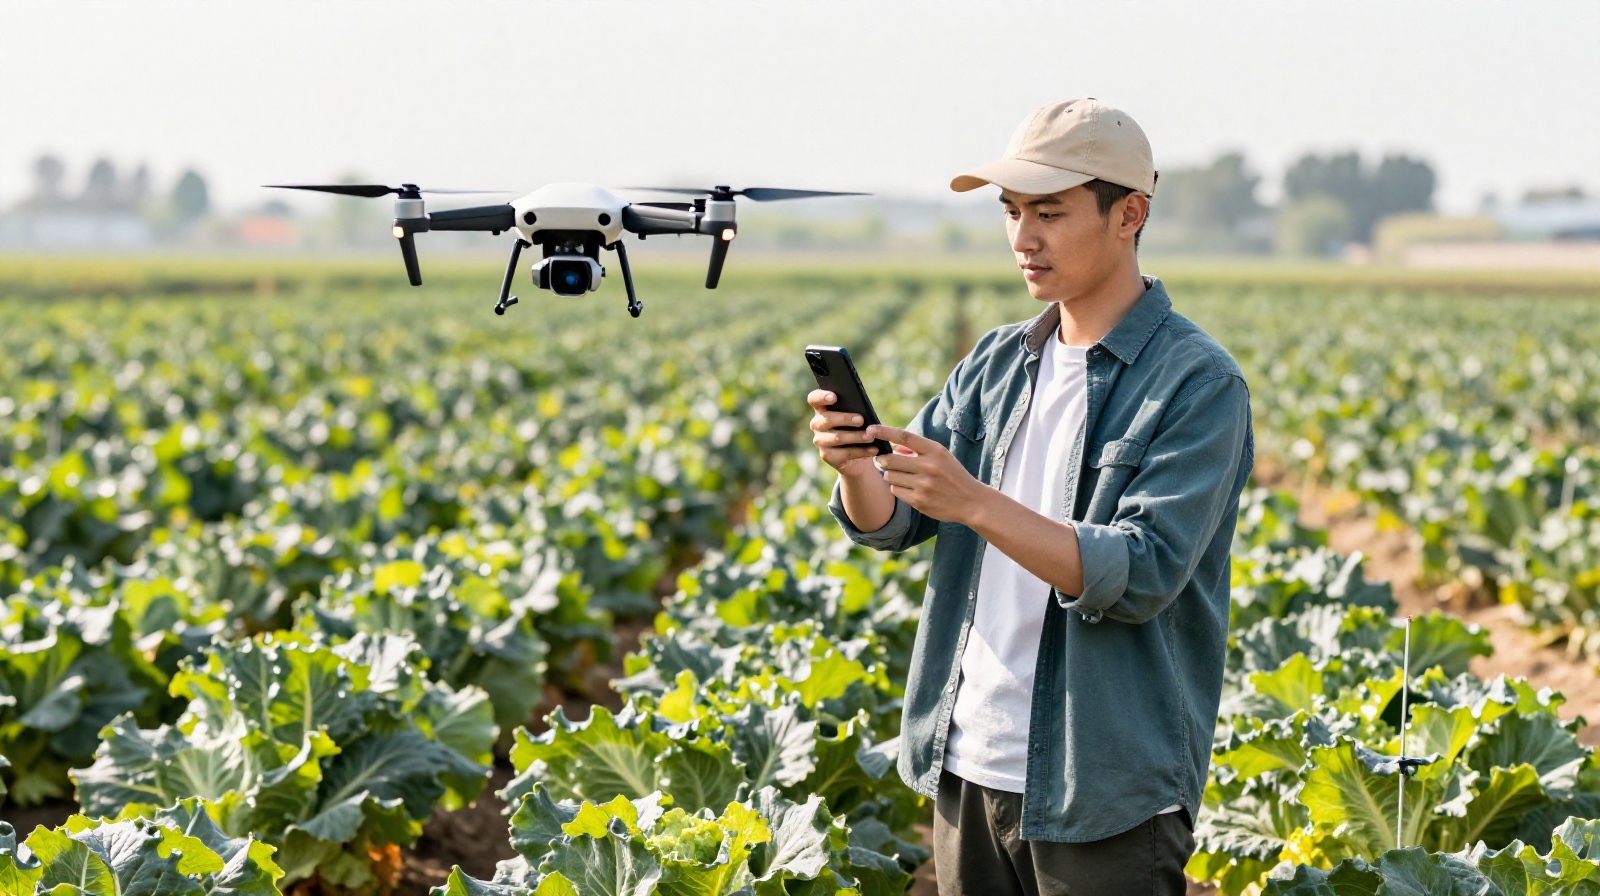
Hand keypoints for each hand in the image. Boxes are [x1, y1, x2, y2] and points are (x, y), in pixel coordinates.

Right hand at [807, 389, 880, 476]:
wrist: (859, 453)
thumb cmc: (858, 427)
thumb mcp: (857, 415)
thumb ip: (856, 410)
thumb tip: (863, 411)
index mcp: (822, 408)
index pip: (814, 399)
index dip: (822, 397)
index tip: (834, 397)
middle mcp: (817, 424)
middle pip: (827, 419)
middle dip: (844, 419)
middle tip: (861, 420)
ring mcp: (820, 440)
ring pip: (836, 437)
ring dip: (855, 437)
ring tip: (870, 437)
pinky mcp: (826, 455)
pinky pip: (844, 453)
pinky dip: (860, 451)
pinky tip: (872, 450)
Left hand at [869, 425, 986, 524]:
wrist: (971, 501)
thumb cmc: (953, 475)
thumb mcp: (941, 456)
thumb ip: (917, 450)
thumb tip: (893, 447)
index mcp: (935, 451)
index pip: (904, 437)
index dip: (884, 432)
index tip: (870, 429)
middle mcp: (929, 467)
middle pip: (890, 459)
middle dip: (882, 459)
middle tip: (883, 460)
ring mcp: (923, 485)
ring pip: (890, 476)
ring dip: (891, 475)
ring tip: (904, 476)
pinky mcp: (919, 501)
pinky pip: (895, 491)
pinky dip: (898, 488)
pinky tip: (910, 488)